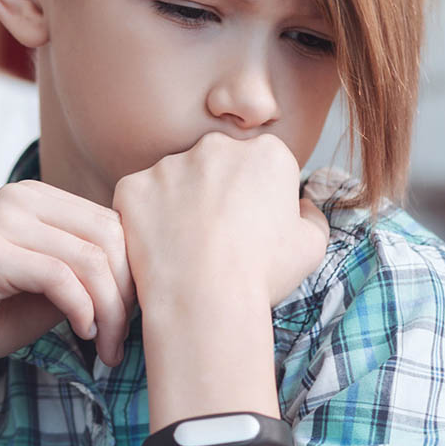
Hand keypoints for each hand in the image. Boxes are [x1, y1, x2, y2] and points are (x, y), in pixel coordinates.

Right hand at [0, 180, 135, 395]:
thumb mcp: (52, 290)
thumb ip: (90, 273)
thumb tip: (150, 276)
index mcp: (37, 197)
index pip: (113, 223)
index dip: (133, 274)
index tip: (130, 321)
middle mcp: (20, 196)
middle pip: (109, 237)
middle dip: (125, 295)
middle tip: (121, 341)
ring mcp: (3, 219)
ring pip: (90, 258)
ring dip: (108, 311)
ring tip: (105, 347)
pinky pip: (61, 277)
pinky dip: (82, 311)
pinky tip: (82, 335)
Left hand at [113, 132, 329, 313]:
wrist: (205, 299)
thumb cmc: (262, 274)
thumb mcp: (311, 247)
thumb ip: (311, 215)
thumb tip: (302, 205)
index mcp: (265, 153)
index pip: (260, 166)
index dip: (257, 199)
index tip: (252, 228)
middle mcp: (216, 146)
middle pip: (216, 165)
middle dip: (216, 192)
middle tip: (216, 238)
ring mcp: (169, 164)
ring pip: (175, 180)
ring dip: (178, 204)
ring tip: (186, 247)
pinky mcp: (133, 186)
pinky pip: (137, 198)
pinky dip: (143, 219)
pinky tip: (158, 248)